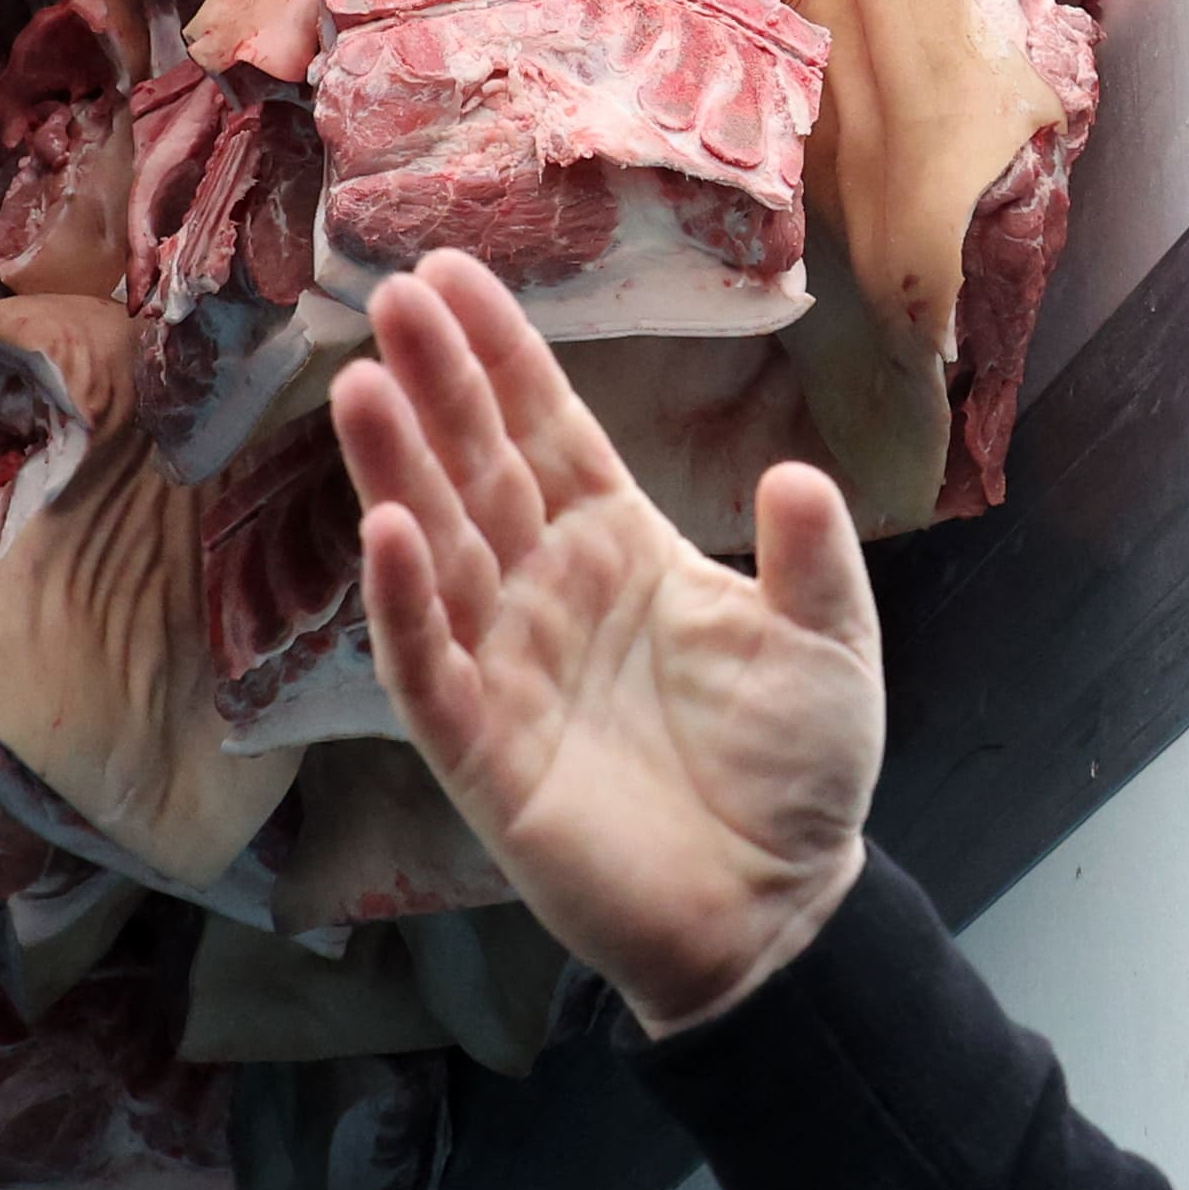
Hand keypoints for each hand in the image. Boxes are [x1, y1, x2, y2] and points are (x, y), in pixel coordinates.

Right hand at [332, 250, 883, 1033]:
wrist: (776, 915)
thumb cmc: (796, 777)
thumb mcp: (827, 647)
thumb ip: (812, 559)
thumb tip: (794, 472)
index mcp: (623, 549)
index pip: (550, 432)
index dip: (501, 357)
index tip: (452, 274)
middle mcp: (551, 593)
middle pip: (480, 470)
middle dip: (436, 385)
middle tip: (387, 295)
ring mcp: (509, 668)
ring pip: (438, 552)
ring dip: (397, 471)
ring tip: (361, 387)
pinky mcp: (484, 754)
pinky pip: (429, 667)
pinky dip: (403, 603)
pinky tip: (384, 532)